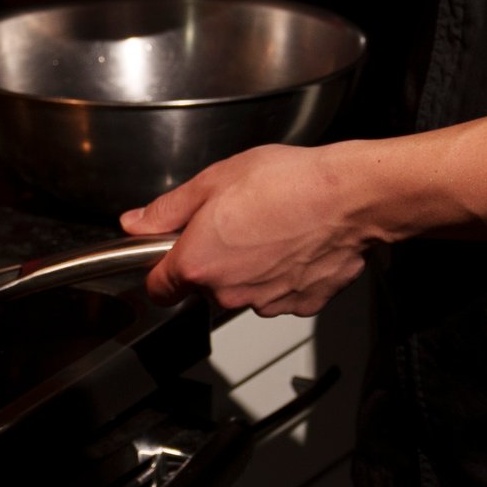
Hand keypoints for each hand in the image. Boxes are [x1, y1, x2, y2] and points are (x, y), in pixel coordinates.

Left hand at [120, 143, 369, 314]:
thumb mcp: (213, 181)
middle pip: (206, 287)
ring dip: (251, 268)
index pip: (158, 288)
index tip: (170, 255)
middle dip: (214, 260)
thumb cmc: (288, 183)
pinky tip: (295, 244)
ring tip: (272, 229)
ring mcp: (266, 303)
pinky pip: (281, 294)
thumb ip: (168, 210)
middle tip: (236, 223)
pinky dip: (284, 275)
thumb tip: (136, 223)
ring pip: (245, 291)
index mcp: (198, 263)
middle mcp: (228, 293)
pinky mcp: (300, 305)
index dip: (161, 270)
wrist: (350, 197)